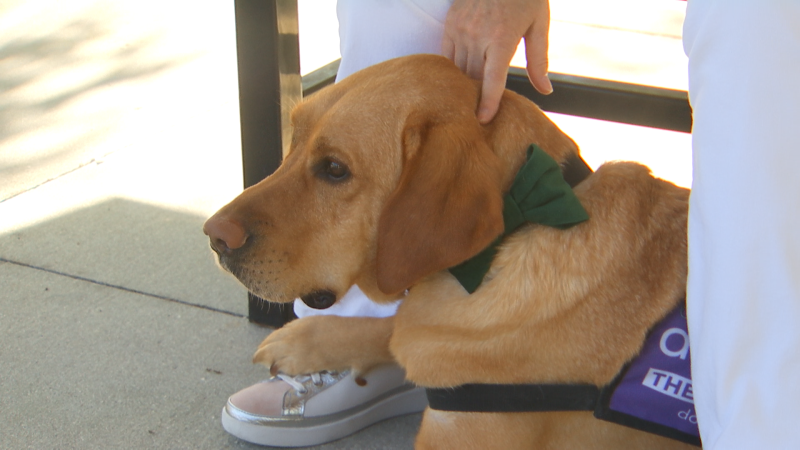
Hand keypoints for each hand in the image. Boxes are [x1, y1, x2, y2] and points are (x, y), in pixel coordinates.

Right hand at [442, 0, 551, 123]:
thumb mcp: (539, 25)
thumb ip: (539, 60)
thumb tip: (545, 90)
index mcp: (502, 38)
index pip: (492, 80)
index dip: (488, 103)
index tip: (484, 120)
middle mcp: (478, 35)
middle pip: (473, 78)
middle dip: (476, 96)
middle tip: (478, 114)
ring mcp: (461, 29)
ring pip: (459, 68)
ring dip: (464, 84)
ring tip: (468, 100)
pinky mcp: (451, 23)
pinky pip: (447, 55)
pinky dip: (453, 68)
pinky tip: (459, 78)